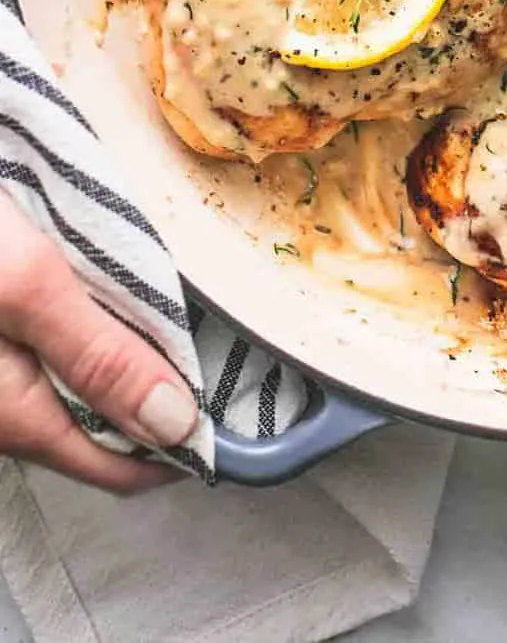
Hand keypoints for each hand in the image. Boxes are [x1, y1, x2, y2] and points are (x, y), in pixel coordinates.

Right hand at [0, 191, 196, 491]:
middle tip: (213, 335)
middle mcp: (0, 412)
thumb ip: (100, 356)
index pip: (124, 468)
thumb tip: (175, 425)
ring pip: (75, 386)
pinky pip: (50, 352)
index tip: (239, 401)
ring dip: (121, 354)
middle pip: (102, 425)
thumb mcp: (28, 287)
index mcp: (17, 418)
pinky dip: (86, 328)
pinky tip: (105, 283)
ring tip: (167, 304)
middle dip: (157, 389)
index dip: (186, 442)